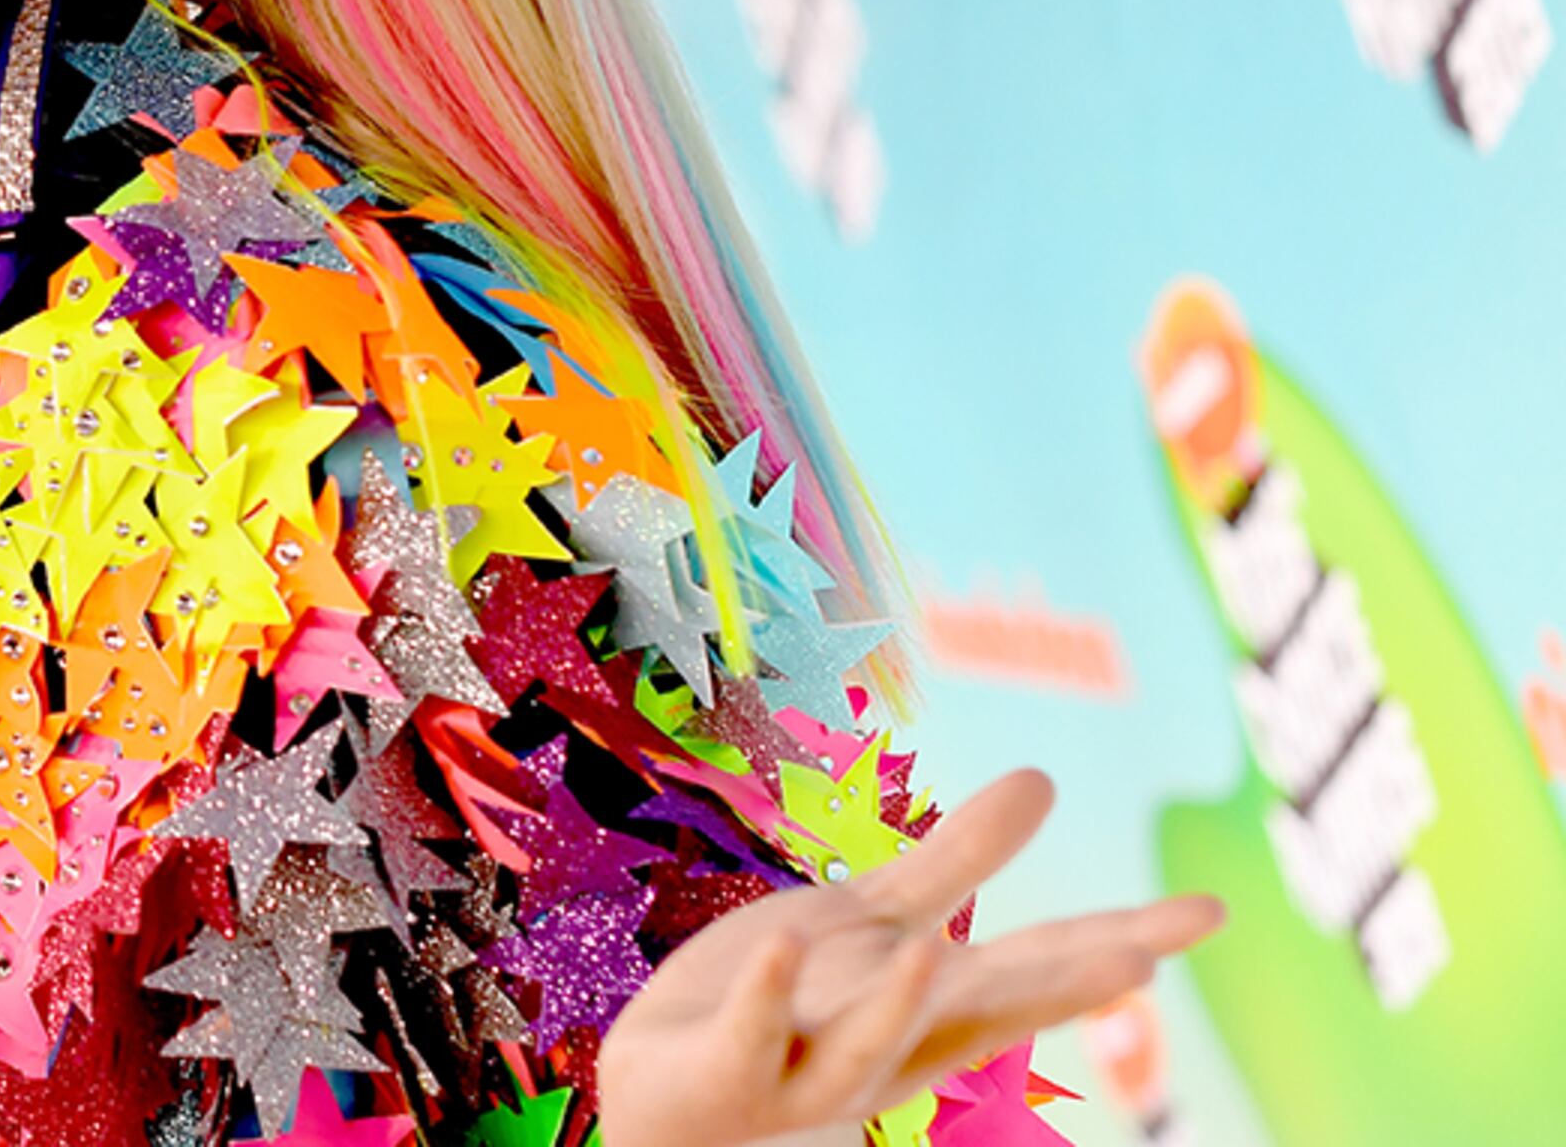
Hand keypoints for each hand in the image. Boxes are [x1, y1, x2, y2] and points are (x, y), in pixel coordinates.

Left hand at [593, 769, 1221, 1146]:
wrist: (671, 1102)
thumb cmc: (789, 1007)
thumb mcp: (879, 923)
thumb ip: (959, 861)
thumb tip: (1046, 777)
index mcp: (930, 1004)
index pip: (1034, 971)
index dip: (1116, 942)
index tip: (1207, 912)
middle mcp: (887, 1043)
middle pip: (981, 1014)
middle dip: (1056, 989)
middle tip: (1144, 956)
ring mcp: (808, 1065)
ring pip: (870, 1038)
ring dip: (904, 1001)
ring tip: (938, 954)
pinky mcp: (728, 1070)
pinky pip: (754, 1032)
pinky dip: (770, 995)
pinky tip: (783, 943)